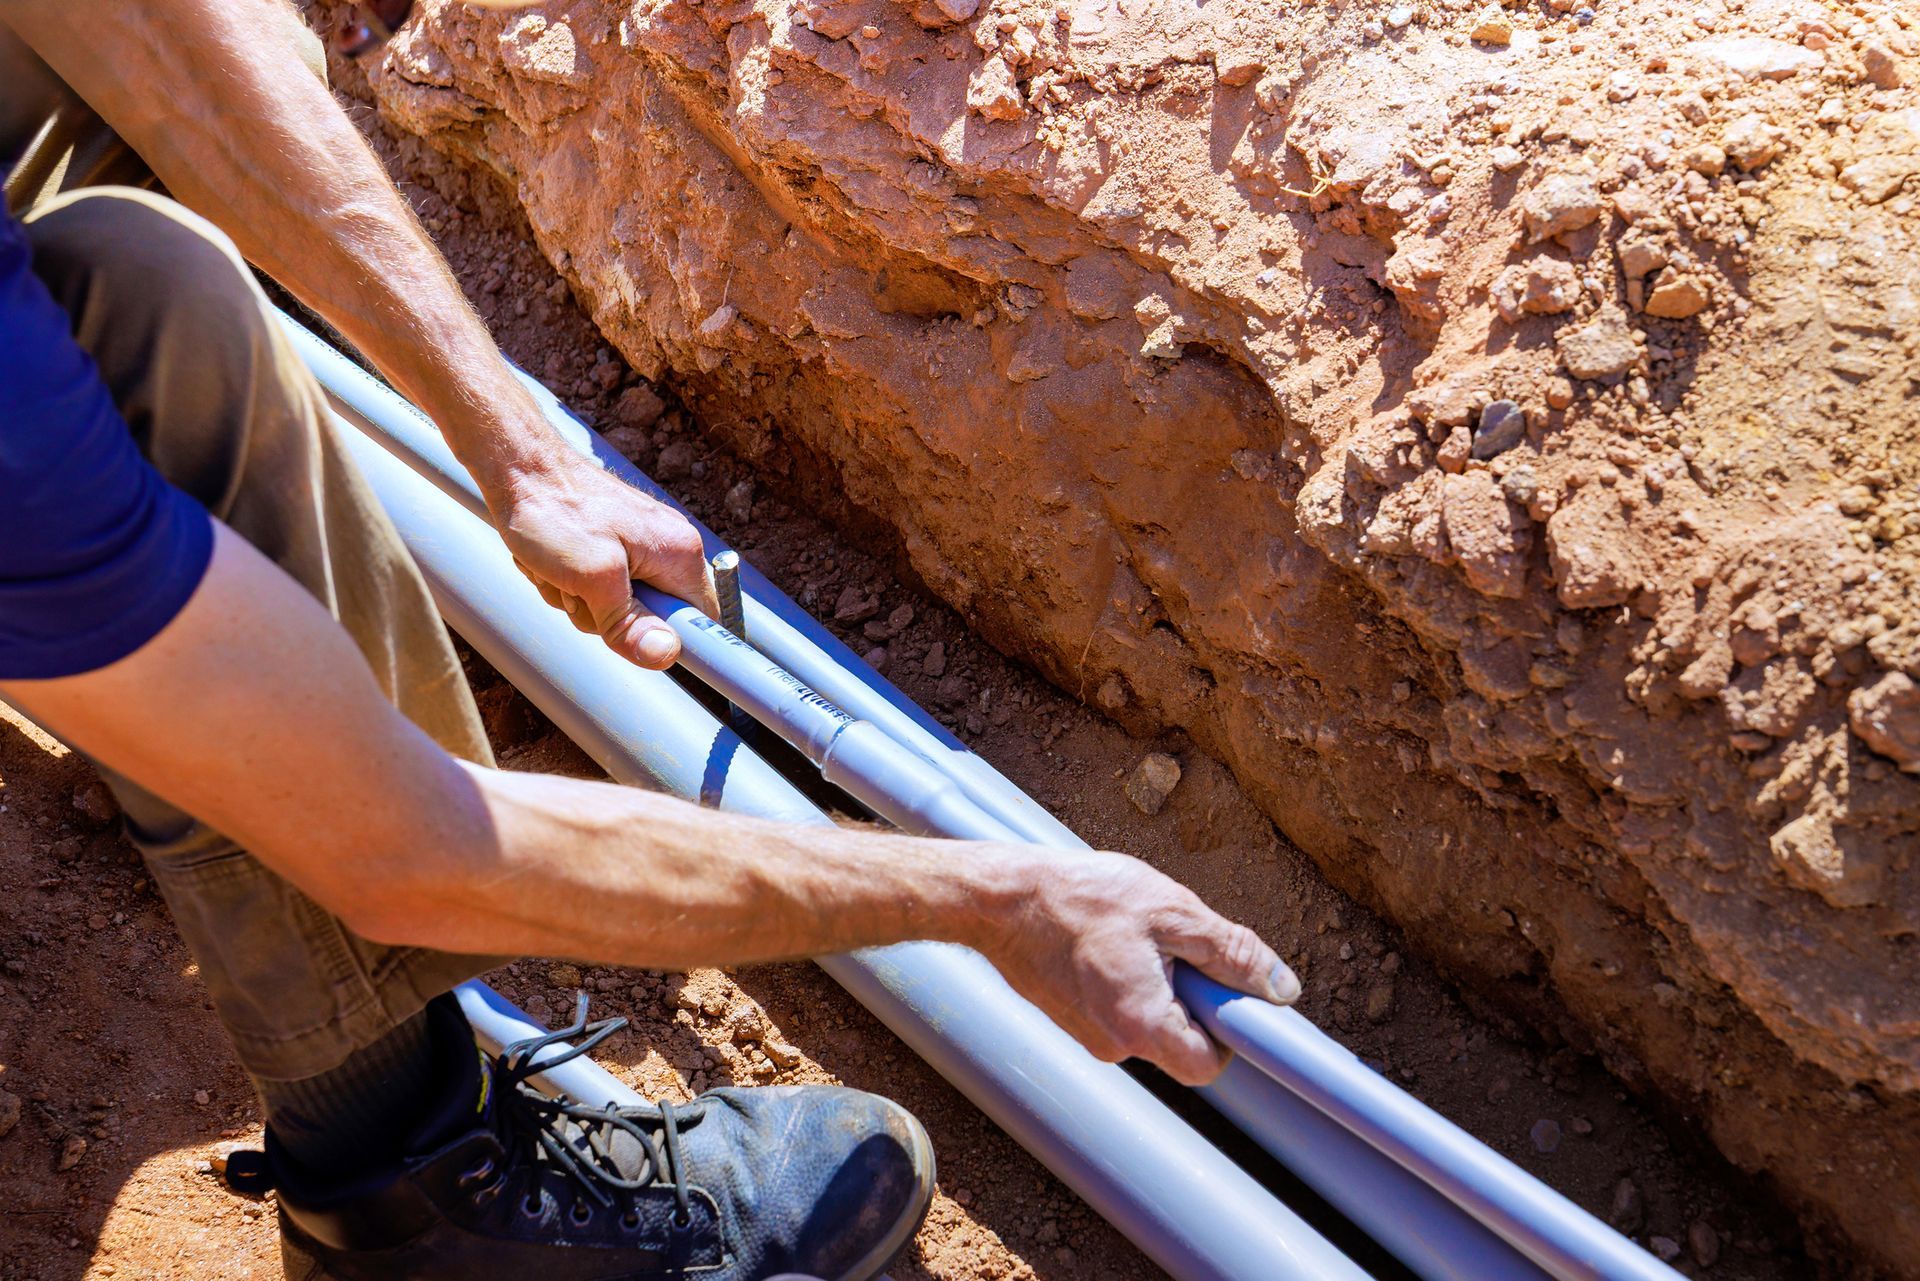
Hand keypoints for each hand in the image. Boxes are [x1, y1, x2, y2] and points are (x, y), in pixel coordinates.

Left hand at [491, 453, 717, 668]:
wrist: (517, 465)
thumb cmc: (551, 509)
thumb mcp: (591, 576)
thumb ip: (628, 620)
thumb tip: (666, 655)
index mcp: (679, 553)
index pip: (704, 620)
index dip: (673, 640)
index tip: (633, 637)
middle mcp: (669, 547)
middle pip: (655, 619)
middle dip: (608, 617)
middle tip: (578, 590)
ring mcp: (641, 545)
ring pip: (621, 607)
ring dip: (581, 601)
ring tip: (559, 572)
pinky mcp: (615, 544)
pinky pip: (601, 588)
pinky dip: (571, 585)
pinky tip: (553, 563)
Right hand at [982, 850, 1300, 1085]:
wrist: (999, 899)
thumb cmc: (1081, 898)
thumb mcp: (1171, 912)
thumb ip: (1232, 953)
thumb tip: (1281, 989)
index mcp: (1143, 1026)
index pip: (1210, 1065)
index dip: (1229, 1029)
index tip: (1226, 987)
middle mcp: (1114, 1046)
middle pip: (1180, 1041)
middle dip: (1190, 995)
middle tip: (1172, 941)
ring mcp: (1089, 1036)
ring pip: (1150, 1021)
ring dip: (1158, 982)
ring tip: (1132, 932)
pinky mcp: (1071, 1020)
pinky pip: (1119, 1010)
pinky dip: (1127, 980)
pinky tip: (1108, 938)